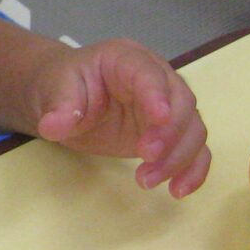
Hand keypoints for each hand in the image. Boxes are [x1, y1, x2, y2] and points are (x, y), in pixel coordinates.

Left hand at [29, 38, 210, 197]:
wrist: (65, 98)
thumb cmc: (63, 85)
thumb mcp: (54, 90)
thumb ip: (60, 106)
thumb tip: (54, 126)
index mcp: (125, 59)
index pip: (148, 72)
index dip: (157, 94)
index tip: (159, 118)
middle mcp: (156, 78)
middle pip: (182, 101)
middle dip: (170, 133)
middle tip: (146, 157)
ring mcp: (167, 107)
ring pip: (193, 129)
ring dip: (178, 158)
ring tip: (145, 180)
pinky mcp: (169, 134)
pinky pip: (195, 150)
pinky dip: (192, 171)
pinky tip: (178, 190)